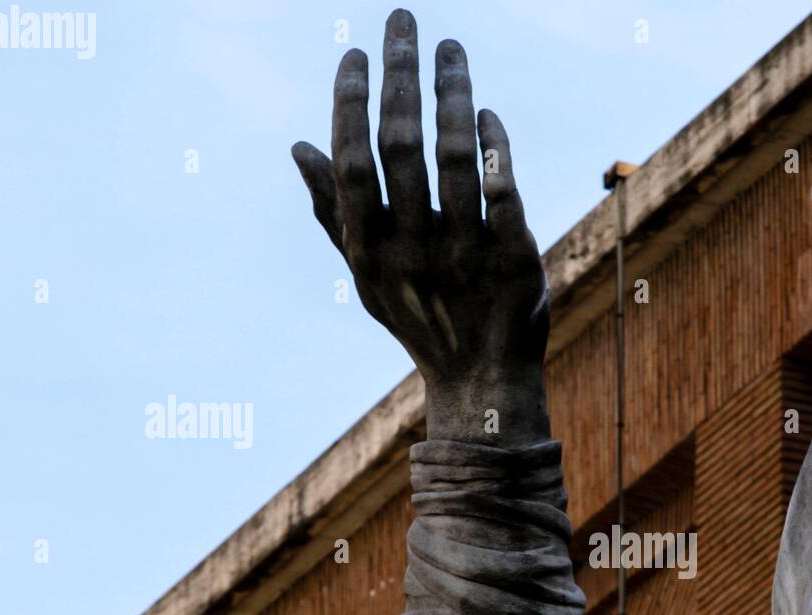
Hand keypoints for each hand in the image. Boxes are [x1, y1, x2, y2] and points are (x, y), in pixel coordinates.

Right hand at [292, 10, 549, 443]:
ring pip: (456, 155)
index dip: (351, 101)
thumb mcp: (366, 278)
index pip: (353, 161)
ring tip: (449, 50)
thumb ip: (334, 215)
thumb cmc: (418, 321)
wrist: (480, 382)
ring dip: (452, 92)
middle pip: (401, 144)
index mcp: (371, 250)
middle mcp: (413, 248)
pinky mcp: (513, 259)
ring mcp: (465, 253)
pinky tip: (487, 113)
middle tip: (403, 20)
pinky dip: (495, 146)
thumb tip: (297, 147)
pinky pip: (503, 189)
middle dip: (399, 74)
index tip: (356, 52)